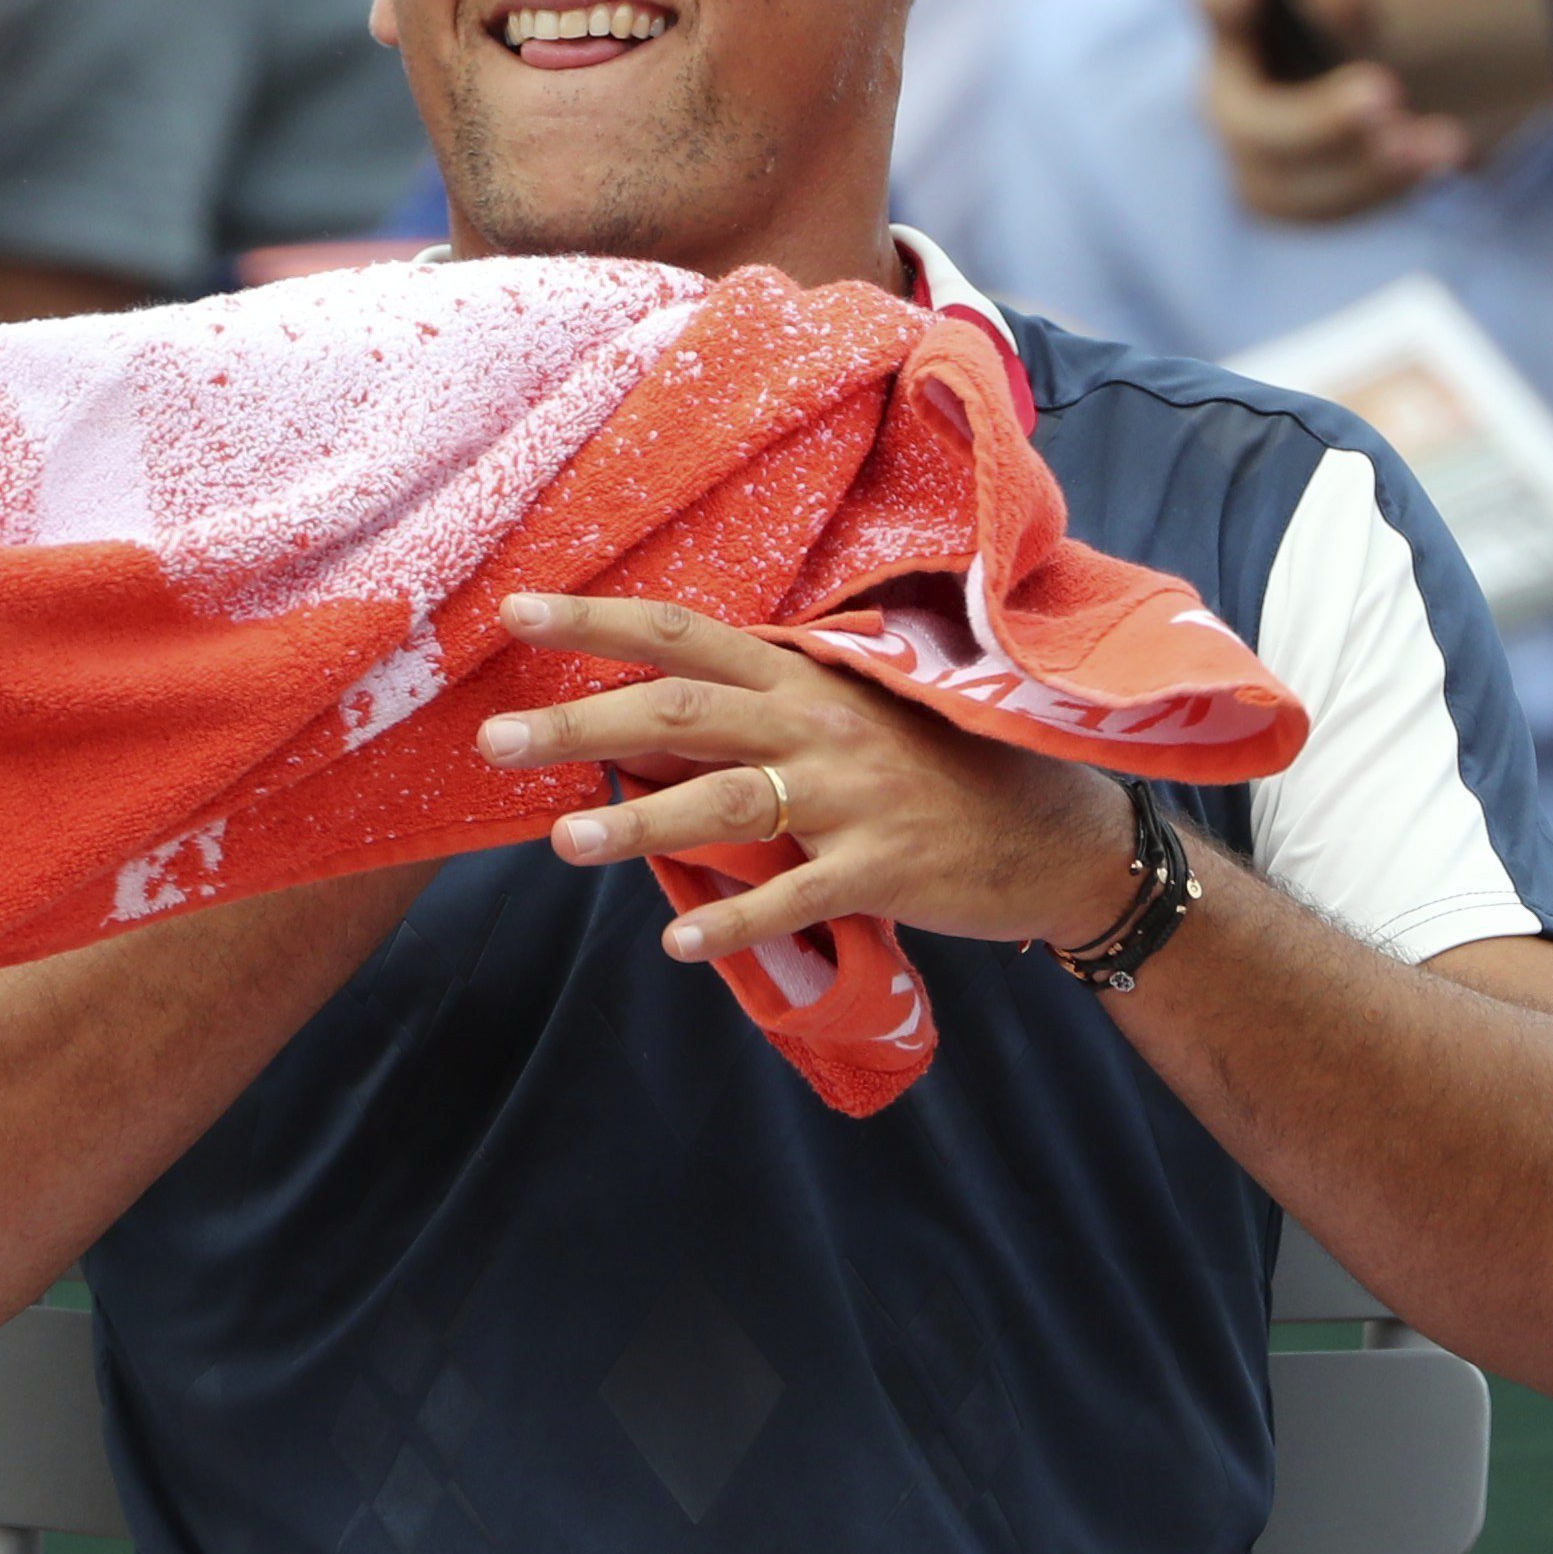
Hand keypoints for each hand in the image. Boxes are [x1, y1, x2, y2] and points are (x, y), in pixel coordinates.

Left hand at [473, 592, 1151, 964]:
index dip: (599, 621)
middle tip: (495, 740)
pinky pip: (797, 896)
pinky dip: (738, 922)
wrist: (1058, 835)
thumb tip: (636, 726)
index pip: (686, 635)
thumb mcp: (849, 720)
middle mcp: (822, 724)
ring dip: (638, 824)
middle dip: (583, 723)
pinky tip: (681, 944)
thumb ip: (756, 716)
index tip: (516, 609)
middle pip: (685, 710)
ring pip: (728, 799)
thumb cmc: (936, 772)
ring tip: (562, 845)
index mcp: (808, 678)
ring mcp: (855, 797)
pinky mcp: (885, 868)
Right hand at [1195, 0, 1466, 222]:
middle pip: (1252, 128)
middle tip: (1384, 95)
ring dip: (1366, 167)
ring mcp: (1256, 164)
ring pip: (1294, 187)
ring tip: (1441, 140)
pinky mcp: (1296, 202)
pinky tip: (1443, 151)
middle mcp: (1230, 103)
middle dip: (1317, 120)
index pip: (1215, 3)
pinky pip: (1334, 207)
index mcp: (1234, 27)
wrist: (1380, 82)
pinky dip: (1389, 184)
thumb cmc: (1346, 15)